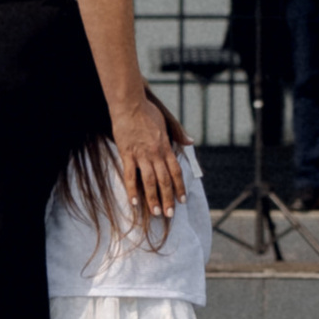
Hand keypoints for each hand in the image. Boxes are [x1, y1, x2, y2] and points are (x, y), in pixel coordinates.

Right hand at [107, 93, 184, 232]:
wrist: (130, 104)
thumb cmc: (148, 111)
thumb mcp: (167, 122)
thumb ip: (178, 134)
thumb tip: (191, 141)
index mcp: (166, 147)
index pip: (176, 171)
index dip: (180, 187)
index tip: (182, 200)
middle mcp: (156, 153)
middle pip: (164, 180)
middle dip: (168, 198)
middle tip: (170, 214)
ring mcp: (141, 155)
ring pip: (150, 181)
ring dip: (153, 199)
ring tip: (156, 213)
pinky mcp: (127, 154)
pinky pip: (130, 175)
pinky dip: (132, 190)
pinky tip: (135, 203)